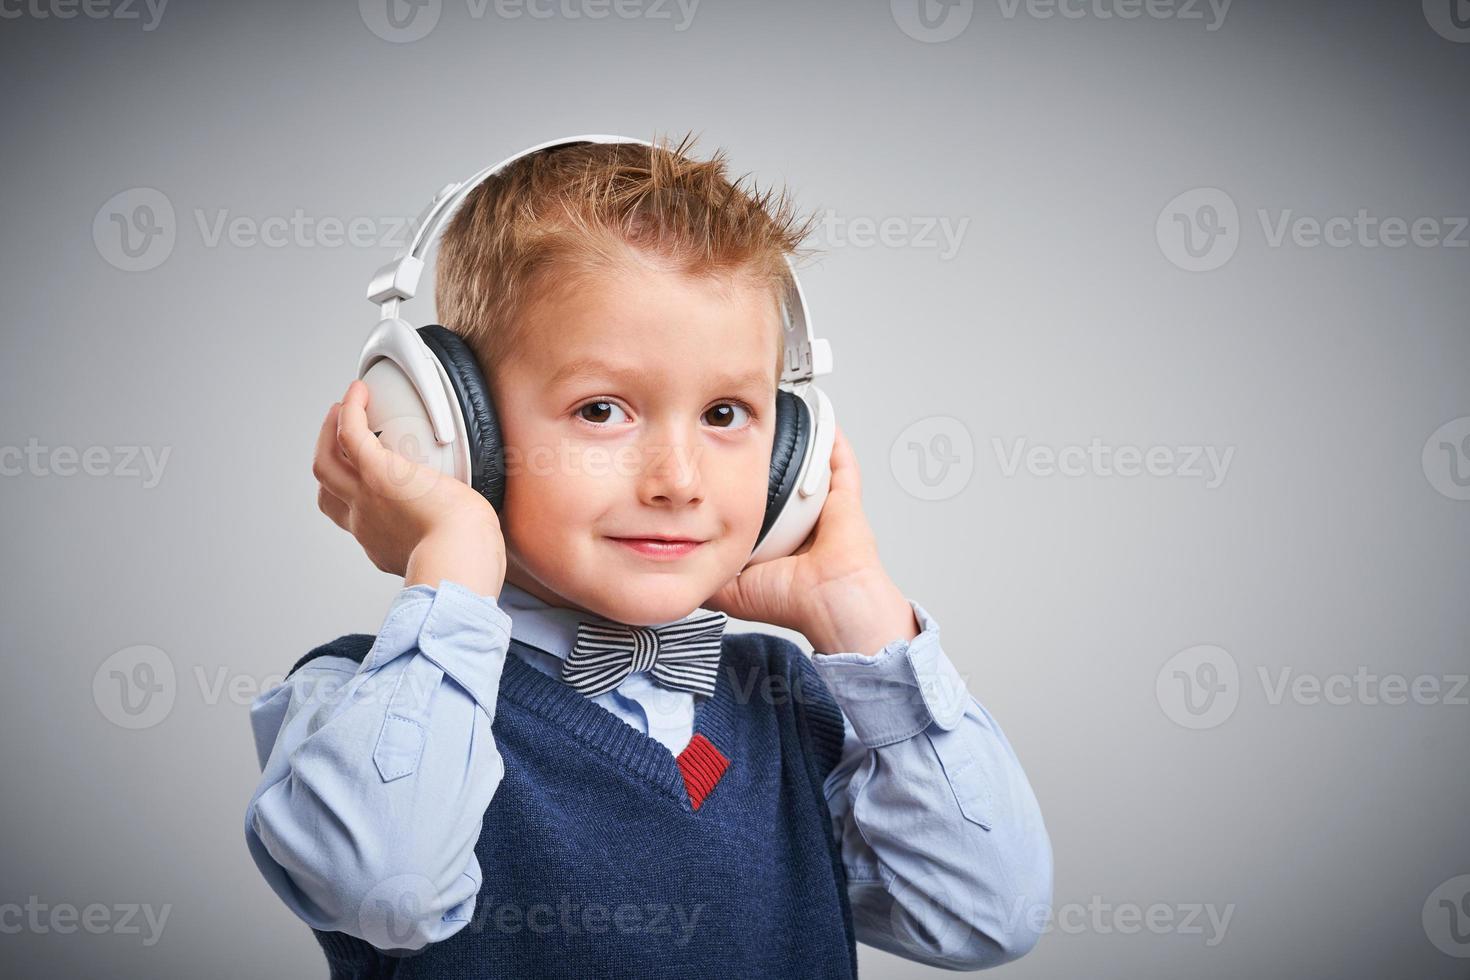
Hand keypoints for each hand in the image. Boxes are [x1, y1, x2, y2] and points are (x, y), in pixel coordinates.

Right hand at [312, 379, 506, 595]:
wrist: (459, 560)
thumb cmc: (469, 563)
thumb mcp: (456, 553)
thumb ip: (461, 540)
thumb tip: (483, 530)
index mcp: (384, 545)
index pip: (360, 525)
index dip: (357, 505)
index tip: (370, 490)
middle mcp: (365, 524)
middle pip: (328, 494)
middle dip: (330, 468)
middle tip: (339, 445)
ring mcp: (364, 497)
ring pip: (327, 463)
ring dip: (328, 435)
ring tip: (341, 412)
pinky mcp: (376, 472)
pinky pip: (350, 433)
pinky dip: (350, 411)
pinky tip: (358, 392)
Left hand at [703, 424, 919, 654]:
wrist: (828, 603)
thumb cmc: (791, 602)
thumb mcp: (733, 591)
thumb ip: (708, 580)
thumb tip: (677, 571)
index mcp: (779, 547)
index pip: (756, 512)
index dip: (739, 493)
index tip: (720, 473)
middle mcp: (802, 528)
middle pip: (781, 487)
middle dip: (764, 465)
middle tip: (744, 440)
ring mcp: (824, 511)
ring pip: (808, 471)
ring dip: (796, 447)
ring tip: (777, 420)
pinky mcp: (845, 499)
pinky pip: (840, 463)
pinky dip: (832, 440)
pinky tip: (818, 417)